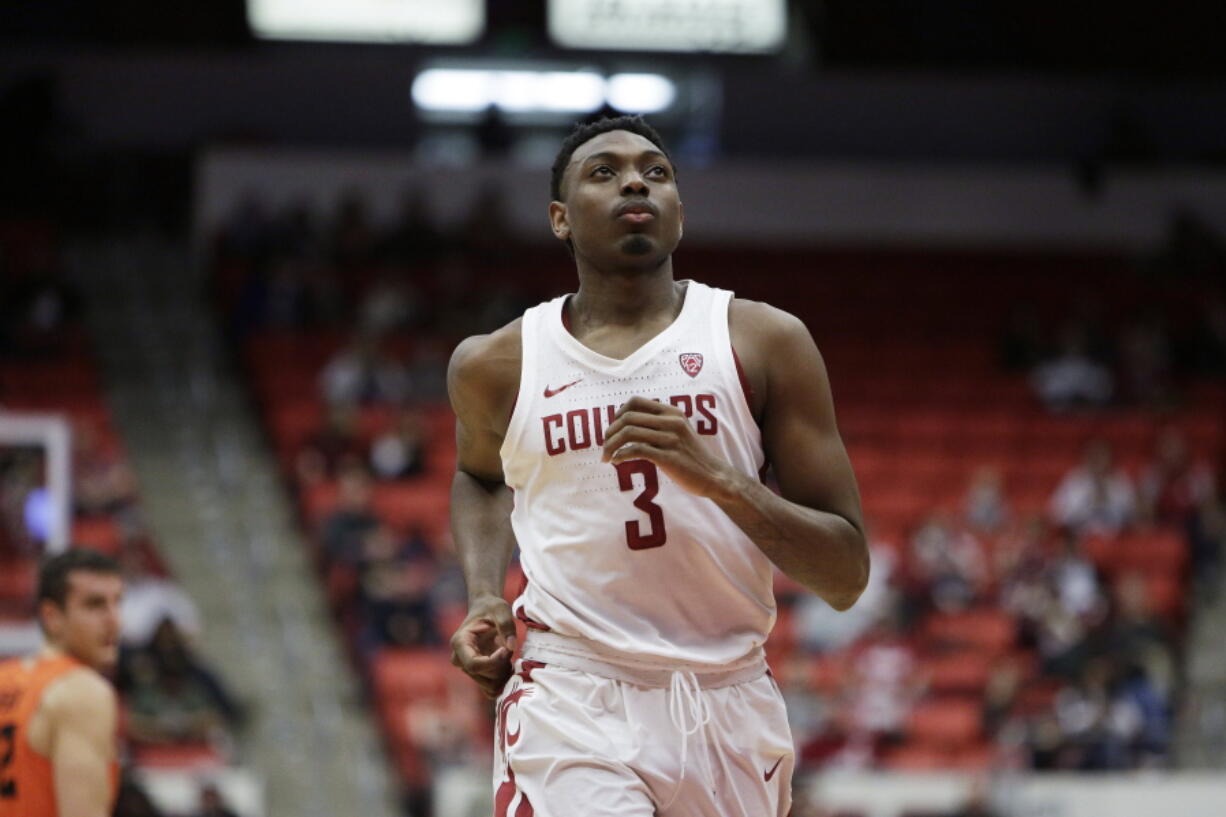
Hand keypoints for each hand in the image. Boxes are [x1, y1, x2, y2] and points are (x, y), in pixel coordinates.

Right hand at [450, 594, 515, 698]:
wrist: (485, 610)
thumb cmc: (491, 607)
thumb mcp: (500, 609)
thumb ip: (506, 624)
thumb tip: (511, 646)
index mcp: (460, 642)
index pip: (474, 664)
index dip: (494, 661)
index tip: (506, 649)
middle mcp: (459, 658)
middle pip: (483, 675)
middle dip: (501, 665)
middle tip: (509, 648)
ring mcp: (467, 668)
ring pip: (489, 684)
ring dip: (503, 673)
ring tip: (507, 653)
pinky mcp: (476, 674)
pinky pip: (490, 688)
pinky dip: (502, 681)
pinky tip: (507, 665)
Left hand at [600, 396, 739, 498]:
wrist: (713, 476)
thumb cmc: (691, 455)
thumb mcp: (678, 431)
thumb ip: (658, 424)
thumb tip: (627, 423)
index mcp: (671, 412)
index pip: (635, 402)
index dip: (618, 413)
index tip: (613, 429)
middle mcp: (671, 421)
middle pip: (627, 417)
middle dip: (610, 432)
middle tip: (605, 446)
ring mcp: (670, 439)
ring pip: (628, 433)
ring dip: (611, 445)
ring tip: (607, 457)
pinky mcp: (669, 457)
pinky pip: (636, 450)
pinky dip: (621, 455)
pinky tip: (617, 462)